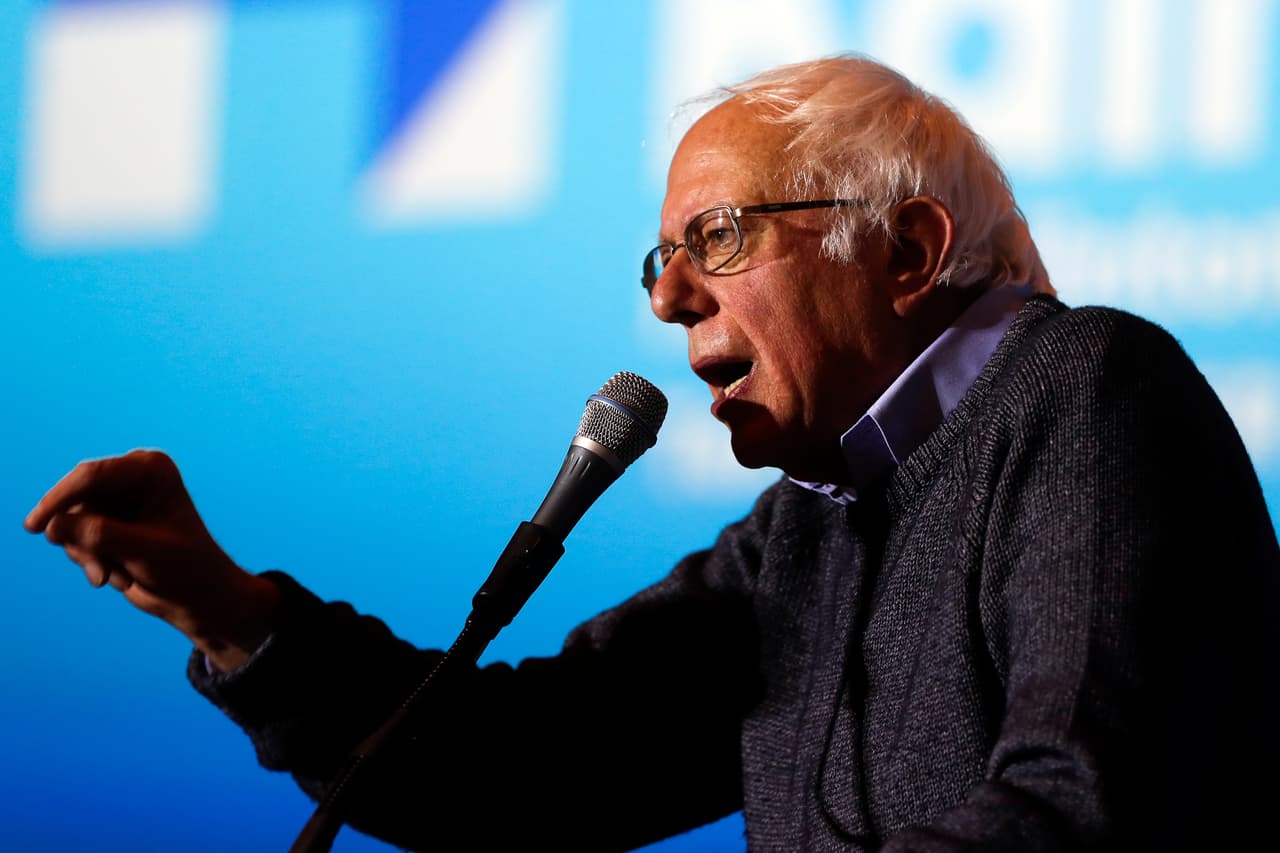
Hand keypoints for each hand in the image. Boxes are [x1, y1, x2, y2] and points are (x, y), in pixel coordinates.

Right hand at [24, 449, 279, 670]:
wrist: (199, 598)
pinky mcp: (107, 523)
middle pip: (75, 500)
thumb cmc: (185, 570)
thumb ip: (99, 535)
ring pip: (69, 522)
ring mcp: (118, 500)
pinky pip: (73, 537)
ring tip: (117, 577)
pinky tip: (117, 578)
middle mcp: (132, 477)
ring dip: (88, 556)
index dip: (60, 499)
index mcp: (151, 470)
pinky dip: (89, 561)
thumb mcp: (143, 552)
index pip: (92, 475)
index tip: (36, 527)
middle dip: (83, 541)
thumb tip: (51, 525)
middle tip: (101, 573)